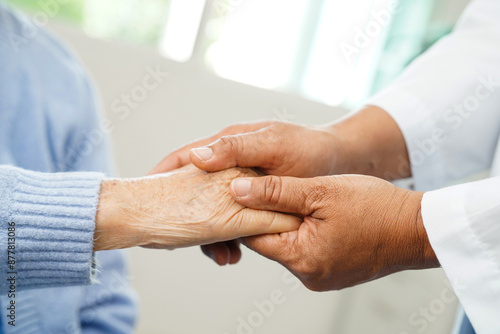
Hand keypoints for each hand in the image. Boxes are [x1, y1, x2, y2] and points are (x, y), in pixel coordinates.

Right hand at [149, 121, 345, 263]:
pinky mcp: (252, 203)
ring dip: (211, 234)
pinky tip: (235, 252)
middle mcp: (228, 166)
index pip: (185, 157)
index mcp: (227, 146)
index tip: (145, 195)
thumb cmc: (306, 147)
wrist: (337, 161)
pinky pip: (231, 221)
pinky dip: (229, 237)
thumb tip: (197, 157)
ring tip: (223, 256)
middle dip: (185, 216)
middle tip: (179, 241)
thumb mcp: (272, 143)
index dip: (162, 174)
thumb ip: (237, 148)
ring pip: (211, 211)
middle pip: (193, 190)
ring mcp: (239, 185)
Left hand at [230, 174, 437, 290]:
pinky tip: (314, 214)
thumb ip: (276, 191)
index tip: (243, 188)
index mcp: (302, 258)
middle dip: (267, 215)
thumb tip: (237, 191)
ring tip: (297, 199)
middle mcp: (308, 275)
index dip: (246, 210)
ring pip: (287, 245)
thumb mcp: (320, 190)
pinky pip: (306, 250)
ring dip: (288, 222)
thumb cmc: (376, 207)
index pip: (253, 235)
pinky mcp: (331, 272)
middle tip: (270, 188)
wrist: (416, 228)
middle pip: (269, 242)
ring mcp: (321, 276)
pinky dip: (304, 232)